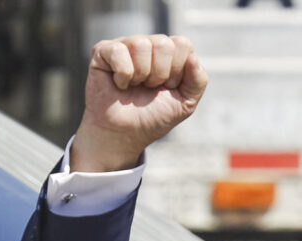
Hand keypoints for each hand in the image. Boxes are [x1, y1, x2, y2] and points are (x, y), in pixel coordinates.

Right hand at [70, 34, 207, 172]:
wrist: (124, 135)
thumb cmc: (153, 117)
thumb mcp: (185, 103)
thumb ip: (198, 81)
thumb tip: (193, 57)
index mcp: (168, 53)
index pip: (182, 44)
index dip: (177, 71)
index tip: (167, 87)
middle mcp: (147, 44)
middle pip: (163, 43)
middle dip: (160, 74)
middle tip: (149, 88)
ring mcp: (124, 45)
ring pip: (141, 44)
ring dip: (141, 75)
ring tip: (134, 87)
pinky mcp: (103, 51)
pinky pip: (119, 51)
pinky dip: (123, 75)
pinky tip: (119, 84)